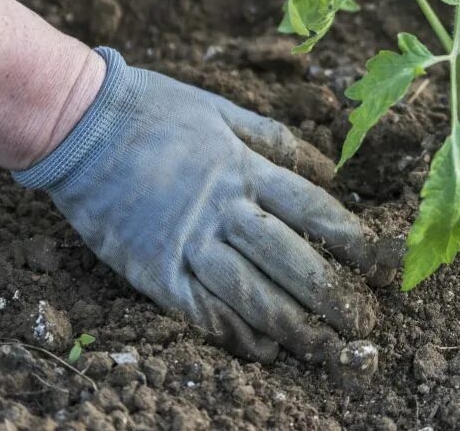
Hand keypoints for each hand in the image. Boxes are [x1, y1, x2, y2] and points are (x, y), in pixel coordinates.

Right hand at [13, 48, 390, 366]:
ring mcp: (186, 242)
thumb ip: (278, 142)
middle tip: (363, 326)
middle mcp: (223, 208)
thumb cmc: (155, 110)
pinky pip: (200, 310)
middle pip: (291, 259)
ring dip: (292, 325)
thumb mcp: (224, 111)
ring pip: (251, 292)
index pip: (314, 211)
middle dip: (332, 296)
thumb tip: (328, 170)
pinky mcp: (152, 270)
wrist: (79, 125)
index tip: (380, 267)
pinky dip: (234, 333)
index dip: (352, 241)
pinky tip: (261, 349)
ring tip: (323, 347)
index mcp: (245, 167)